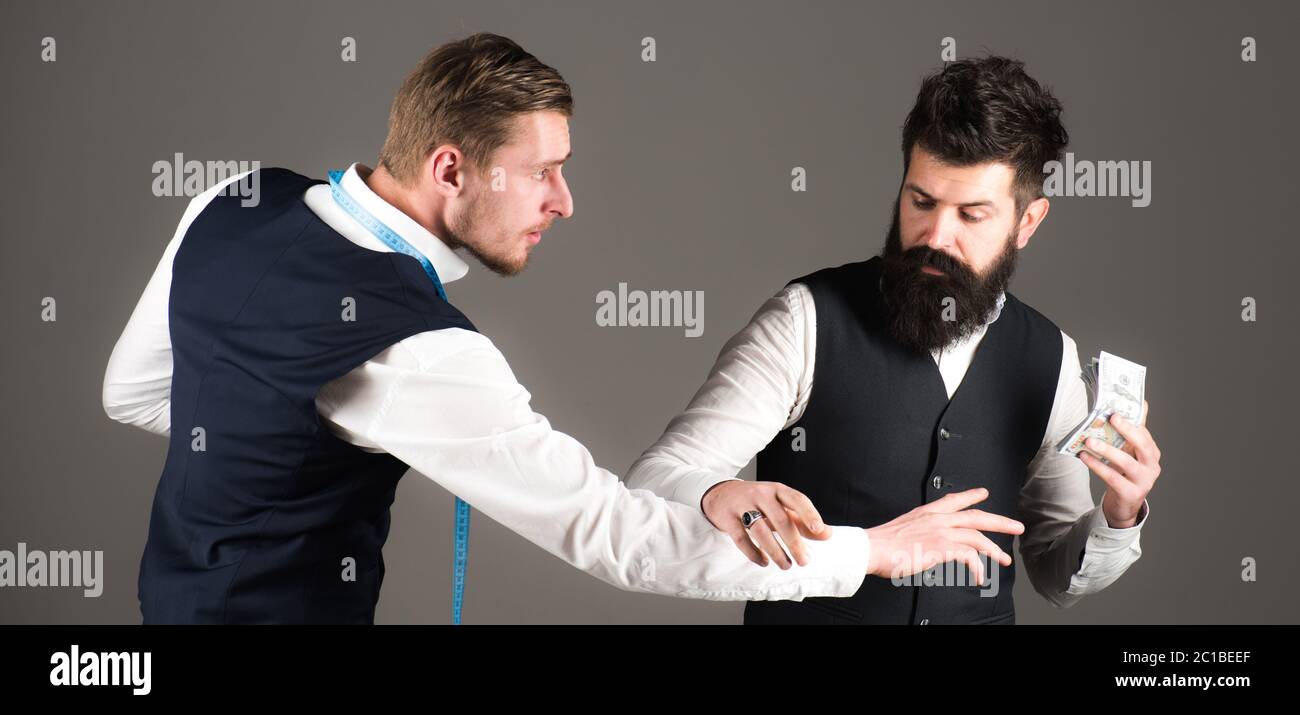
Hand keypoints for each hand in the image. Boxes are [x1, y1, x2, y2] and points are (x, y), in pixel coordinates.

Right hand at [701, 480, 829, 568]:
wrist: (721, 493)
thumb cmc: (757, 502)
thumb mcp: (780, 506)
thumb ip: (802, 520)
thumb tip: (827, 534)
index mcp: (777, 490)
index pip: (796, 499)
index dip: (808, 514)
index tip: (818, 529)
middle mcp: (760, 494)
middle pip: (780, 520)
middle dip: (793, 543)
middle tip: (804, 561)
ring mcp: (742, 505)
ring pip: (760, 531)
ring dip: (775, 551)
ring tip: (786, 565)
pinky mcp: (727, 518)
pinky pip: (741, 538)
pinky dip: (753, 553)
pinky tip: (763, 562)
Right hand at [863, 488, 1022, 585]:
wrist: (871, 548)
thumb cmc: (881, 544)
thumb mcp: (902, 529)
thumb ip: (918, 531)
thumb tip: (924, 542)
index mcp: (926, 512)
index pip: (954, 500)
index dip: (971, 496)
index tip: (983, 493)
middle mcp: (937, 518)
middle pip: (977, 516)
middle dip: (1000, 522)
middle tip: (1016, 526)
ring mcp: (941, 532)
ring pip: (978, 537)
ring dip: (994, 550)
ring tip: (1004, 560)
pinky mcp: (942, 547)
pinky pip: (969, 557)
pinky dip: (977, 568)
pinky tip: (979, 577)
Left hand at [1079, 399, 1161, 528]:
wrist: (1126, 505)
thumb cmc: (1126, 474)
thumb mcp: (1129, 453)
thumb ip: (1130, 433)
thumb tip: (1136, 405)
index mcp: (1151, 453)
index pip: (1144, 434)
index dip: (1133, 421)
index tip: (1118, 410)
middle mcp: (1152, 466)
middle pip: (1142, 445)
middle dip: (1127, 430)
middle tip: (1112, 418)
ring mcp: (1143, 481)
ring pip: (1126, 462)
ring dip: (1107, 450)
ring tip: (1089, 441)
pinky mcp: (1130, 493)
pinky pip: (1113, 477)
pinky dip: (1097, 466)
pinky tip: (1084, 457)